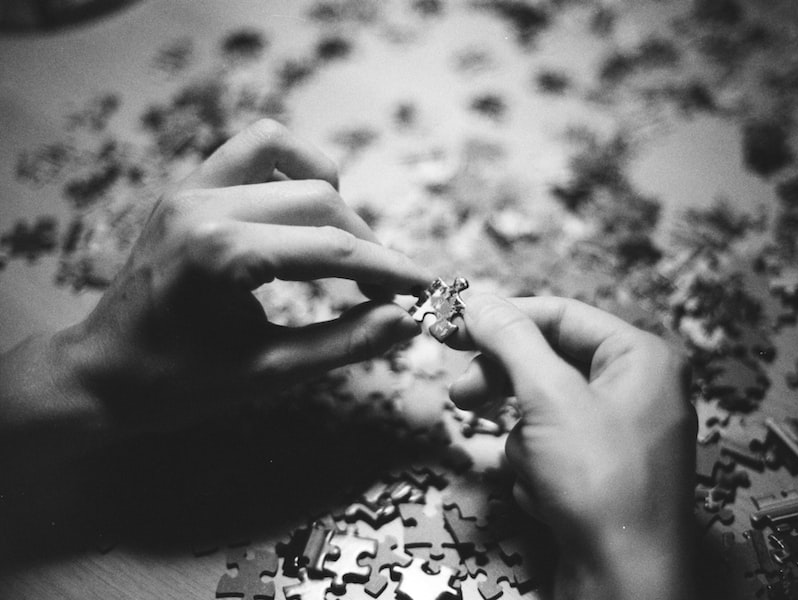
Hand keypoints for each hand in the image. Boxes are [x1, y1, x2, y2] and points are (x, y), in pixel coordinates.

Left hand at [0, 120, 430, 445]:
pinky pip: (251, 150)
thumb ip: (344, 344)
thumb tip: (406, 321)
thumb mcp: (269, 374)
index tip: (426, 286)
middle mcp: (204, 206)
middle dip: (365, 243)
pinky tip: (300, 213)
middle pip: (320, 200)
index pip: (332, 249)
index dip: (390, 268)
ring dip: (329, 195)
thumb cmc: (178, 384)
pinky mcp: (185, 186)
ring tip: (340, 244)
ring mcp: (189, 188)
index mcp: (221, 255)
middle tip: (383, 289)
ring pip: (288, 155)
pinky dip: (290, 171)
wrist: (100, 375)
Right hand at [448, 295, 695, 599]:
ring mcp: (623, 434)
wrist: (625, 581)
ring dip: (524, 441)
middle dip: (507, 386)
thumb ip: (511, 339)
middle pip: (550, 363)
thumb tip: (477, 299)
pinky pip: (554, 449)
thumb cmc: (600, 484)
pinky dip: (539, 470)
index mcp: (642, 357)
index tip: (453, 324)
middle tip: (462, 396)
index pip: (559, 314)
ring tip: (533, 469)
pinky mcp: (605, 473)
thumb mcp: (548, 397)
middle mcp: (640, 389)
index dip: (502, 318)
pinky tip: (549, 497)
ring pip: (545, 411)